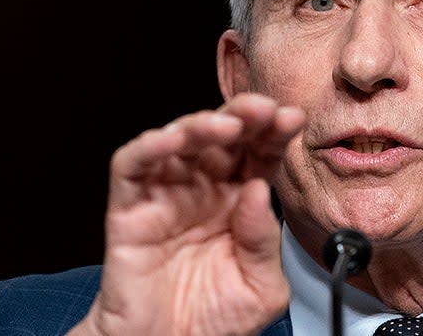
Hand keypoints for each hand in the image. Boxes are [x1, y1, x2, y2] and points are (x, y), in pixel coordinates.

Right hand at [70, 93, 305, 335]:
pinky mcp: (129, 210)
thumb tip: (258, 192)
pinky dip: (149, 146)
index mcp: (239, 203)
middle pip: (223, 137)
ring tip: (229, 124)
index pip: (259, 155)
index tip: (292, 119)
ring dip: (202, 124)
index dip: (274, 134)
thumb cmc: (212, 323)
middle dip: (245, 116)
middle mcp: (203, 192)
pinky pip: (132, 167)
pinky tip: (173, 138)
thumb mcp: (261, 288)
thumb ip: (265, 242)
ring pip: (179, 141)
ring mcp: (166, 196)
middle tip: (264, 108)